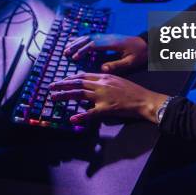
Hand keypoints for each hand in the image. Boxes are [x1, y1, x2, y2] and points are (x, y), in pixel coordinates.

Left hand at [49, 72, 167, 124]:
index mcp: (105, 77)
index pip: (83, 75)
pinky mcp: (106, 108)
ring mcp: (103, 96)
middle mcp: (102, 84)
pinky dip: (81, 116)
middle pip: (78, 82)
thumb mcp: (118, 80)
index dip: (70, 78)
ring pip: (80, 94)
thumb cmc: (133, 91)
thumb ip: (105, 81)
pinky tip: (72, 119)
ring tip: (54, 98)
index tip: (61, 80)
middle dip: (63, 84)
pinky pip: (91, 113)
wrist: (144, 99)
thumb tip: (93, 84)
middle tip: (51, 87)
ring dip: (65, 95)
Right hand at [64, 34, 147, 72]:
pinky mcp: (108, 38)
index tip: (74, 57)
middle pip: (89, 38)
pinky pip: (93, 36)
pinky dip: (83, 39)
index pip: (95, 44)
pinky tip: (76, 42)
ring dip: (78, 41)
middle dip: (76, 45)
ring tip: (67, 48)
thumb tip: (102, 68)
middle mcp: (108, 37)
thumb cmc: (140, 54)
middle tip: (65, 52)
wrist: (148, 43)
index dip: (83, 50)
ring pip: (90, 36)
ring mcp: (108, 36)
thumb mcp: (131, 62)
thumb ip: (117, 65)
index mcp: (113, 43)